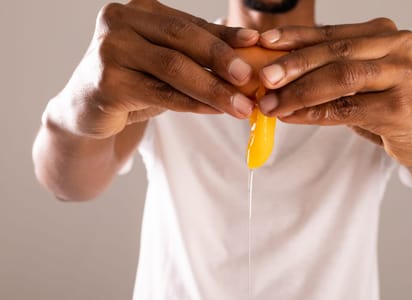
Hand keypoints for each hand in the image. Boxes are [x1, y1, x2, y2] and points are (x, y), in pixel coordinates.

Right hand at [53, 0, 258, 138]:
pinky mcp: (106, 82)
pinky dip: (192, 103)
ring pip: (173, 68)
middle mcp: (121, 21)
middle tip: (252, 77)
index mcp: (139, 10)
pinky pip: (160, 94)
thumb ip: (197, 54)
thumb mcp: (166, 62)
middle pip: (182, 38)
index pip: (190, 23)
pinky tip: (216, 110)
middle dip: (221, 58)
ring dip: (213, 88)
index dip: (225, 35)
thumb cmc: (133, 81)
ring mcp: (110, 50)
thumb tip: (249, 50)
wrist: (88, 109)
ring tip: (242, 105)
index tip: (256, 43)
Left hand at [256, 18, 411, 168]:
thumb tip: (275, 74)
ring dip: (300, 92)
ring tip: (271, 104)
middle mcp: (399, 46)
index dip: (296, 37)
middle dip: (293, 65)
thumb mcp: (360, 83)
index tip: (264, 42)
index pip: (332, 33)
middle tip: (263, 78)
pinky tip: (292, 117)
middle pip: (335, 52)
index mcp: (385, 33)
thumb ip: (328, 71)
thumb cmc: (389, 108)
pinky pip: (347, 109)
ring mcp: (404, 74)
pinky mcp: (401, 106)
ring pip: (341, 78)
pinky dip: (315, 114)